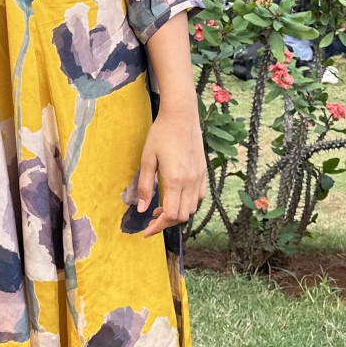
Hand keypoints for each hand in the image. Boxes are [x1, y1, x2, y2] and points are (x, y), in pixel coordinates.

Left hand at [136, 101, 206, 236]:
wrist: (182, 116)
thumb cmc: (161, 135)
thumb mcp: (147, 159)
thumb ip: (144, 186)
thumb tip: (141, 209)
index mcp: (175, 180)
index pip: (170, 215)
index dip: (158, 226)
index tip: (147, 230)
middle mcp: (190, 182)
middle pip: (182, 216)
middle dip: (166, 222)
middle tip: (151, 219)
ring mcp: (199, 177)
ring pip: (192, 208)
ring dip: (177, 213)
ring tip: (161, 207)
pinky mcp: (203, 172)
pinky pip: (199, 197)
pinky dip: (188, 203)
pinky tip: (176, 196)